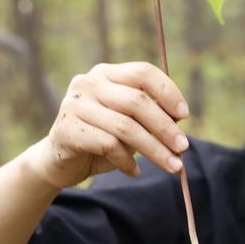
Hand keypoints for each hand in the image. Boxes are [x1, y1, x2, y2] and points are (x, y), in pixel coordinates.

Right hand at [28, 62, 189, 189]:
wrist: (59, 161)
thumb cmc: (101, 139)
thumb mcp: (129, 123)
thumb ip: (150, 115)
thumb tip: (179, 118)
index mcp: (106, 74)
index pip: (143, 72)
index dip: (168, 92)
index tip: (184, 115)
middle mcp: (88, 83)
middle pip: (137, 101)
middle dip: (165, 127)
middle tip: (183, 147)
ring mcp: (75, 105)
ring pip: (125, 127)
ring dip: (154, 150)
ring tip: (173, 166)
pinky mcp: (66, 129)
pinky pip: (108, 145)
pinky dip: (126, 161)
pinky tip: (134, 171)